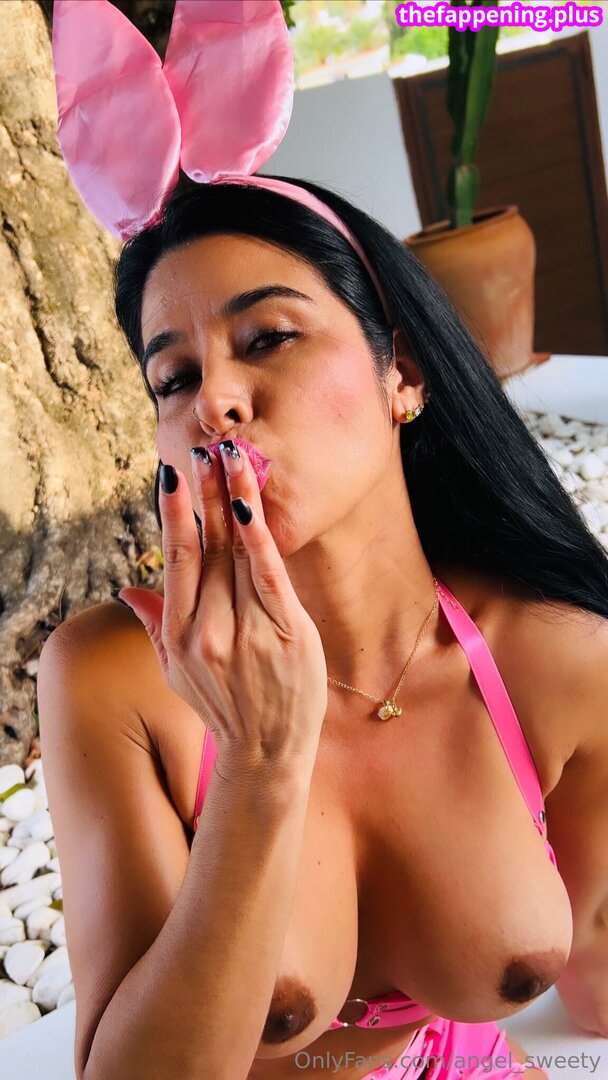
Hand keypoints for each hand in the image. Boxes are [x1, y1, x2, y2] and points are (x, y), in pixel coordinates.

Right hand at [118, 443, 327, 773]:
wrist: (266, 753)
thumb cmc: (224, 707)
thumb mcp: (178, 673)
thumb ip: (156, 626)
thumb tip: (129, 588)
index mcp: (180, 633)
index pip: (176, 559)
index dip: (173, 514)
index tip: (171, 474)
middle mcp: (207, 628)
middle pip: (208, 546)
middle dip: (206, 492)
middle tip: (205, 448)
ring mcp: (246, 630)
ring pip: (237, 551)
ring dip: (234, 498)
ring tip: (231, 456)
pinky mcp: (284, 631)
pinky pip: (269, 574)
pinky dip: (259, 537)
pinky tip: (250, 504)